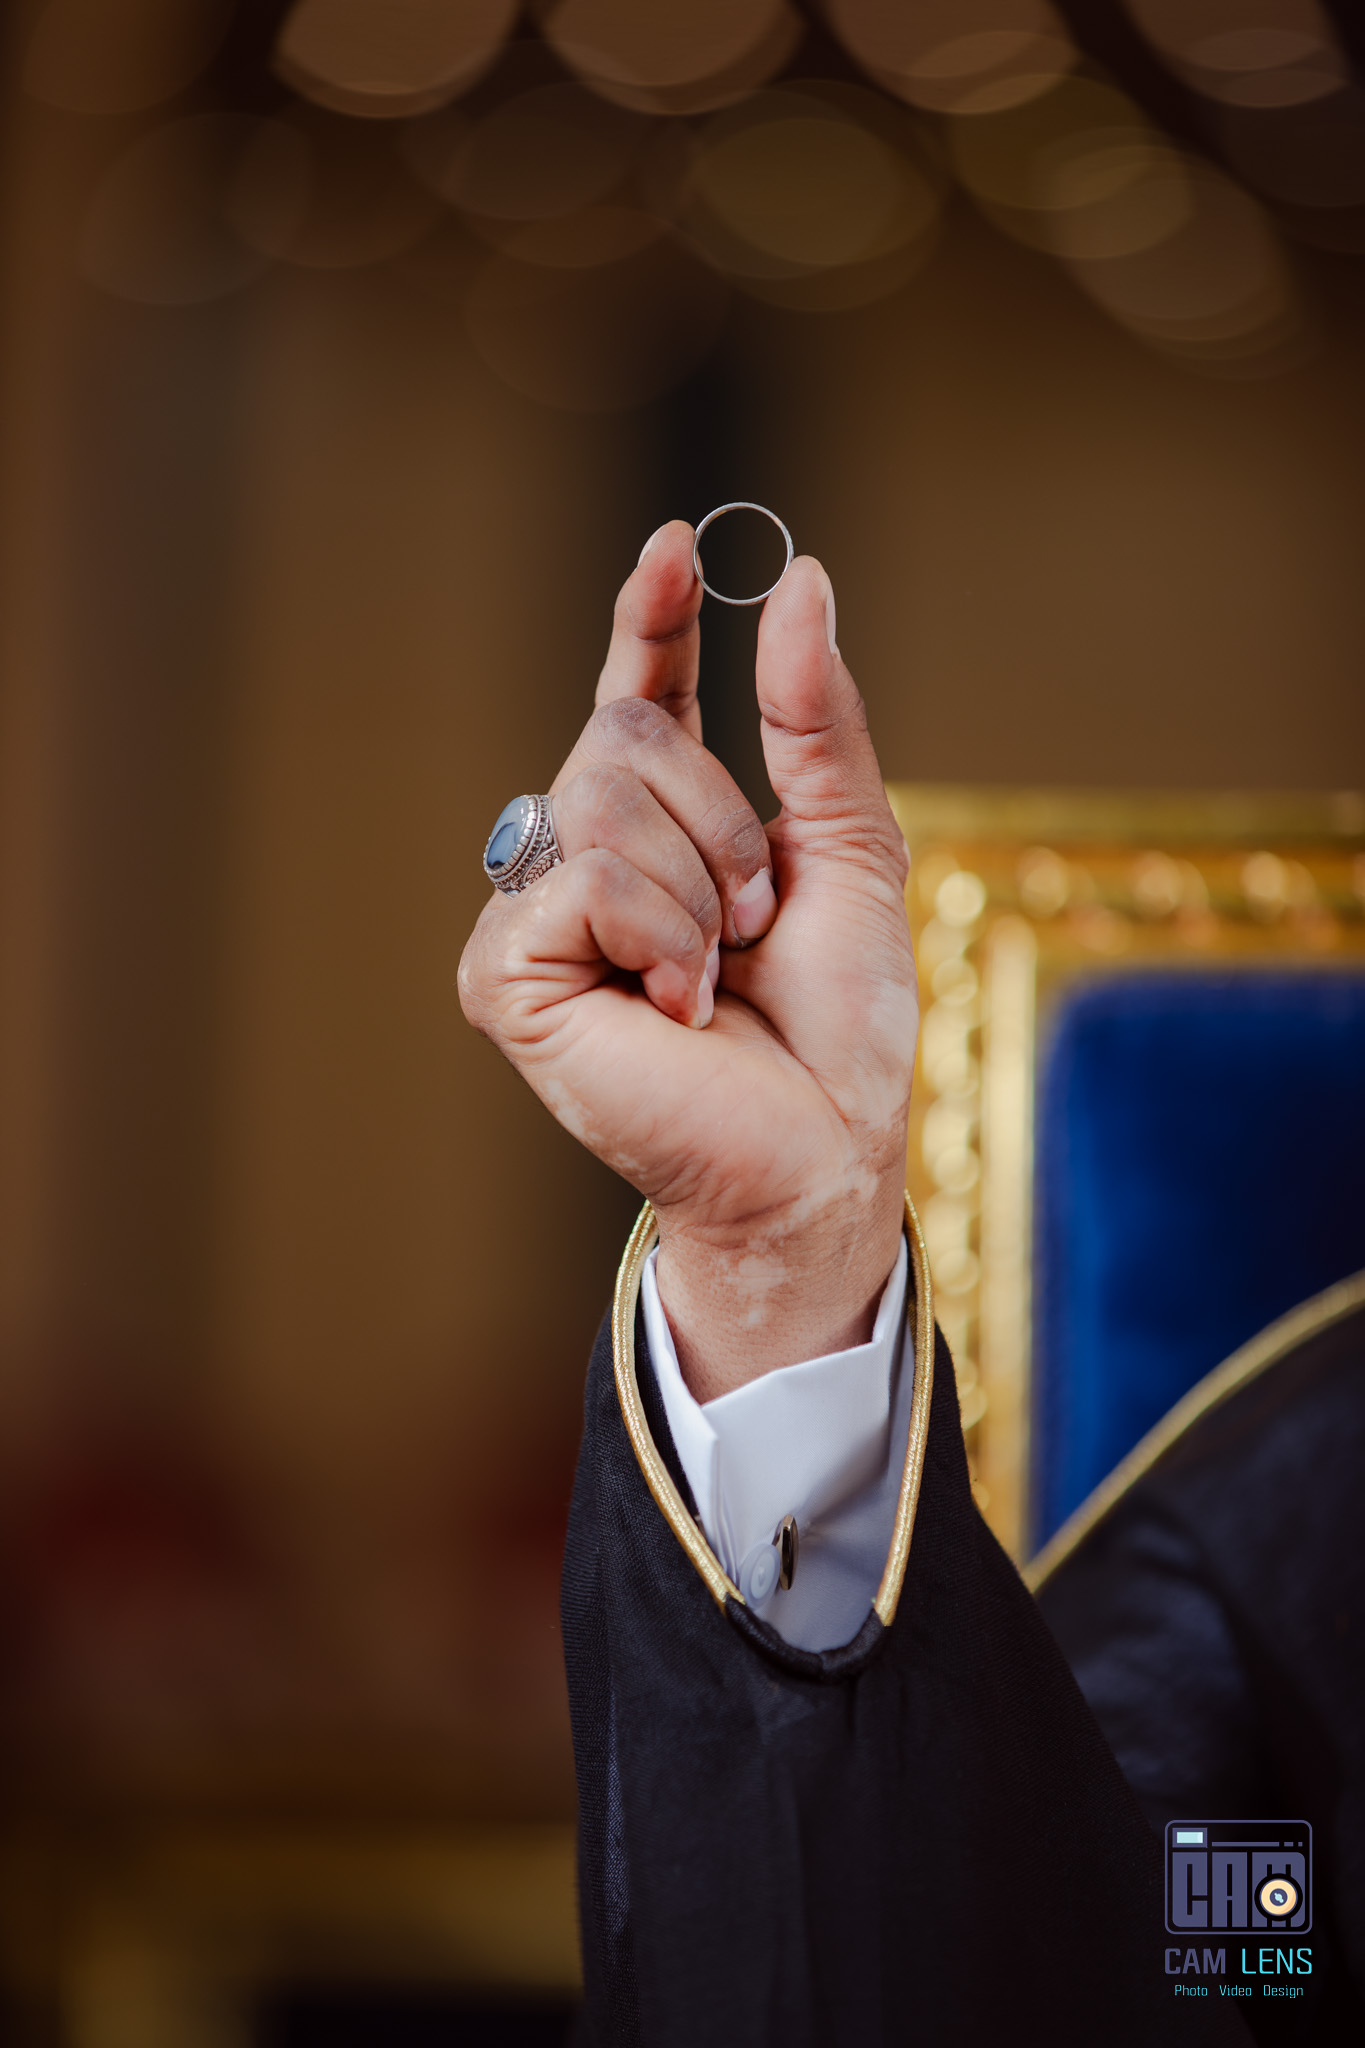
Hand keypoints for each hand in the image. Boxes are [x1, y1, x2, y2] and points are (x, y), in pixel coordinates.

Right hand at [458, 522, 917, 1399]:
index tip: (674, 547)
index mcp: (663, 827)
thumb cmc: (838, 1023)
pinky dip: (657, 935)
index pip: (639, 695)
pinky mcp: (505, 973)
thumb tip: (802, 578)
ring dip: (701, 888)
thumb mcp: (848, 846)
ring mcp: (537, 914)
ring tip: (712, 979)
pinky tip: (671, 1008)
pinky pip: (583, 879)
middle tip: (755, 921)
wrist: (822, 1149)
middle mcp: (585, 858)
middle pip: (623, 734)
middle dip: (721, 818)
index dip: (651, 622)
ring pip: (601, 798)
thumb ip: (816, 719)